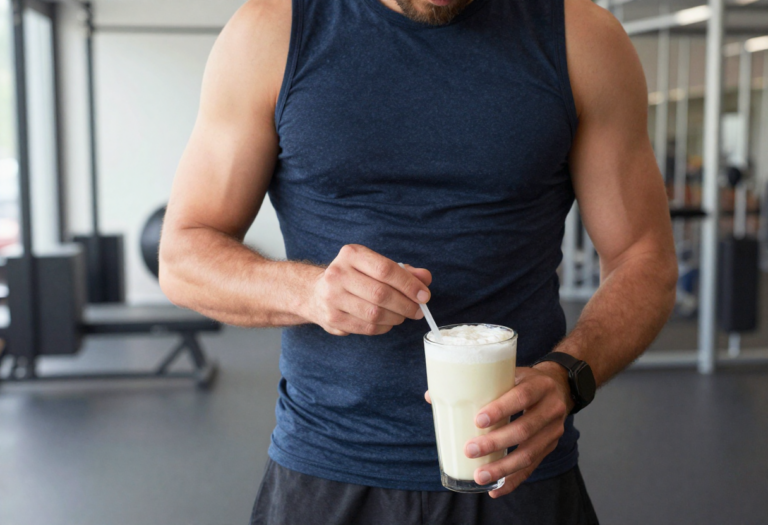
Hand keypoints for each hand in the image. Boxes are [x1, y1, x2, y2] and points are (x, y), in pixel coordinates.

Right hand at [306, 244, 431, 335]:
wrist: (315, 292)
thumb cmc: (354, 277)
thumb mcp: (374, 265)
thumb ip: (402, 271)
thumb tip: (425, 278)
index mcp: (351, 254)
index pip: (386, 269)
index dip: (409, 284)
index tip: (424, 295)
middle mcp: (338, 274)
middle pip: (381, 294)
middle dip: (406, 305)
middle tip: (418, 310)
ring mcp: (332, 297)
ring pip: (374, 314)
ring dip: (396, 317)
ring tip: (403, 315)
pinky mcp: (332, 318)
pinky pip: (367, 328)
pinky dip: (384, 327)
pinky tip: (388, 322)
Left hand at [424, 363, 572, 497]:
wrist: (558, 386)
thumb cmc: (523, 379)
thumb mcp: (506, 373)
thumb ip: (475, 383)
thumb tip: (431, 395)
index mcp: (539, 385)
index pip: (522, 396)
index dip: (501, 409)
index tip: (478, 420)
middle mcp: (551, 408)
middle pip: (525, 429)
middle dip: (496, 443)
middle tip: (470, 450)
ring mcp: (553, 430)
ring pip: (529, 453)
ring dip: (502, 467)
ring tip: (479, 476)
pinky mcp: (550, 447)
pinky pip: (532, 467)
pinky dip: (512, 480)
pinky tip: (495, 490)